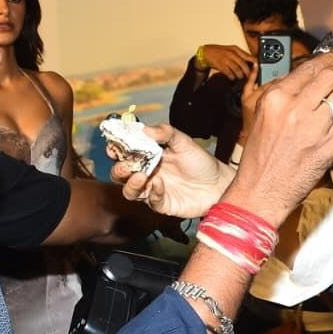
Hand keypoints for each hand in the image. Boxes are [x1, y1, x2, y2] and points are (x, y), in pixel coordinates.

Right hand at [111, 123, 234, 217]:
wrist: (219, 183)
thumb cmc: (200, 162)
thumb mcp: (183, 141)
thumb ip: (165, 132)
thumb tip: (144, 129)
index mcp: (148, 156)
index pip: (125, 153)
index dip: (116, 150)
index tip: (113, 146)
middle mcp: (147, 173)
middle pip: (121, 174)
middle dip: (118, 169)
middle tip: (125, 164)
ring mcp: (153, 190)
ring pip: (130, 192)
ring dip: (130, 184)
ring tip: (141, 176)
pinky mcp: (163, 204)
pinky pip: (151, 202)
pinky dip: (154, 193)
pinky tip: (161, 184)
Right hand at [200, 44, 254, 80]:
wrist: (206, 52)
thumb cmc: (219, 51)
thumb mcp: (230, 49)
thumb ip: (239, 55)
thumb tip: (249, 61)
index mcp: (235, 49)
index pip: (248, 56)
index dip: (254, 63)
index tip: (257, 68)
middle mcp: (232, 54)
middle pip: (243, 65)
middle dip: (247, 72)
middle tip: (249, 77)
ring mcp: (226, 60)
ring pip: (237, 70)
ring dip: (240, 76)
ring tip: (240, 78)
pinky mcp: (221, 66)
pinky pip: (229, 74)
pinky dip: (232, 77)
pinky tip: (232, 78)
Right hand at [223, 53, 332, 225]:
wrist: (261, 190)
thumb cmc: (261, 155)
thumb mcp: (263, 115)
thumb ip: (285, 93)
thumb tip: (310, 72)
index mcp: (276, 98)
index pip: (310, 66)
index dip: (328, 60)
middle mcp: (295, 108)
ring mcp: (314, 127)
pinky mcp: (330, 145)